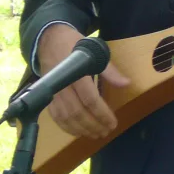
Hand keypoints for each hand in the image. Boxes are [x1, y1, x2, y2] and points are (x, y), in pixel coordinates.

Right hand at [37, 24, 129, 138]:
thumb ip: (109, 70)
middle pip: (77, 112)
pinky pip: (55, 116)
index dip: (102, 114)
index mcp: (75, 72)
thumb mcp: (94, 51)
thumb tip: (126, 83)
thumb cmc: (74, 45)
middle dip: (93, 125)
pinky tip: (78, 132)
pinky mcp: (47, 96)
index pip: (89, 99)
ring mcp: (52, 92)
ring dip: (81, 129)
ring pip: (66, 117)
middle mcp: (62, 84)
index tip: (113, 123)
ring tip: (95, 134)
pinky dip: (66, 127)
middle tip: (106, 131)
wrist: (49, 39)